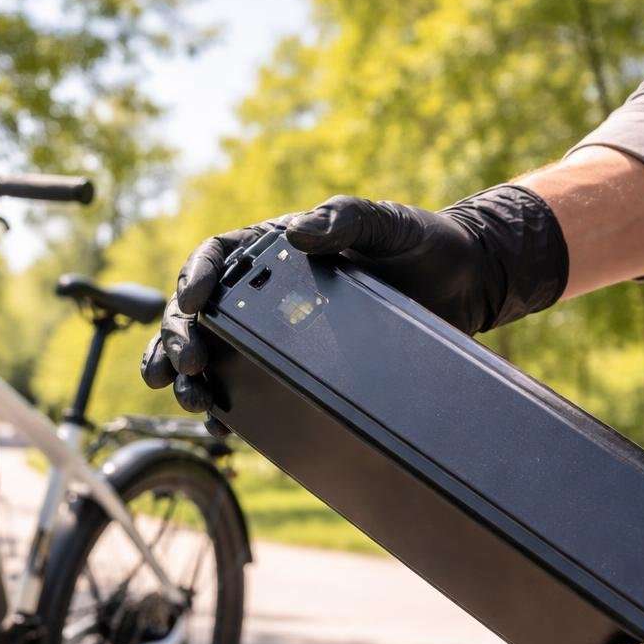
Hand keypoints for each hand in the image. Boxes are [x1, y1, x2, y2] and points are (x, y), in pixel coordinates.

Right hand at [140, 186, 567, 431]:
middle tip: (187, 365)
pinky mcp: (296, 372)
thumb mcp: (386, 224)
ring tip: (189, 399)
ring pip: (213, 356)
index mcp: (276, 249)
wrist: (464, 288)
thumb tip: (296, 232)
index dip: (195, 278)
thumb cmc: (420, 244)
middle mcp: (266, 293)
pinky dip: (228, 410)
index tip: (194, 303)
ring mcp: (277, 336)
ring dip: (190, 378)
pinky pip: (250, 393)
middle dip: (179, 339)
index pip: (217, 256)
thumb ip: (345, 219)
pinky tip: (219, 425)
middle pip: (199, 314)